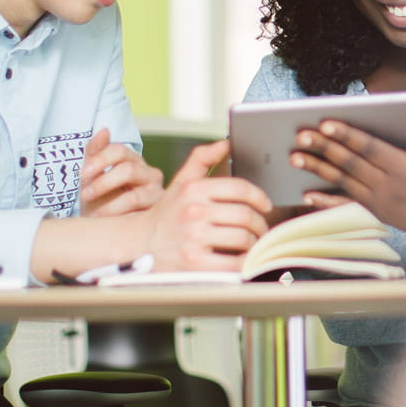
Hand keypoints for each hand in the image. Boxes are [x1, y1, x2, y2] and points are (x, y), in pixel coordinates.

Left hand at [79, 128, 163, 217]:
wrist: (104, 227)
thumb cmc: (99, 200)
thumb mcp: (91, 176)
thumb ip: (95, 152)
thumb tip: (104, 130)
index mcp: (132, 160)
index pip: (119, 151)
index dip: (100, 159)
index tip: (83, 173)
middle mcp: (148, 173)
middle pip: (128, 169)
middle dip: (103, 183)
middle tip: (85, 195)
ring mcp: (156, 192)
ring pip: (135, 195)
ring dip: (110, 205)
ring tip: (94, 214)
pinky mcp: (158, 211)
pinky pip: (140, 214)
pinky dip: (120, 217)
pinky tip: (108, 222)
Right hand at [142, 139, 272, 271]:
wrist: (139, 244)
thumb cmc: (167, 213)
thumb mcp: (180, 182)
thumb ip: (202, 158)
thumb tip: (226, 143)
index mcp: (193, 189)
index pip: (239, 188)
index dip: (259, 197)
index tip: (266, 205)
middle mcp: (194, 212)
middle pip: (245, 215)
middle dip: (260, 223)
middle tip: (261, 228)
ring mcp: (194, 238)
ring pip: (243, 238)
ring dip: (255, 243)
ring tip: (253, 243)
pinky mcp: (195, 263)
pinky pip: (234, 262)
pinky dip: (246, 262)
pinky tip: (245, 259)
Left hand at [291, 95, 405, 245]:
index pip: (370, 148)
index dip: (347, 135)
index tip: (326, 123)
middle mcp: (391, 187)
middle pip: (350, 164)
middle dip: (324, 148)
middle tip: (300, 135)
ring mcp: (382, 203)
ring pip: (343, 182)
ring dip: (318, 170)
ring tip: (294, 157)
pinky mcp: (379, 214)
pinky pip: (348, 206)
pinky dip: (326, 201)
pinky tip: (306, 194)